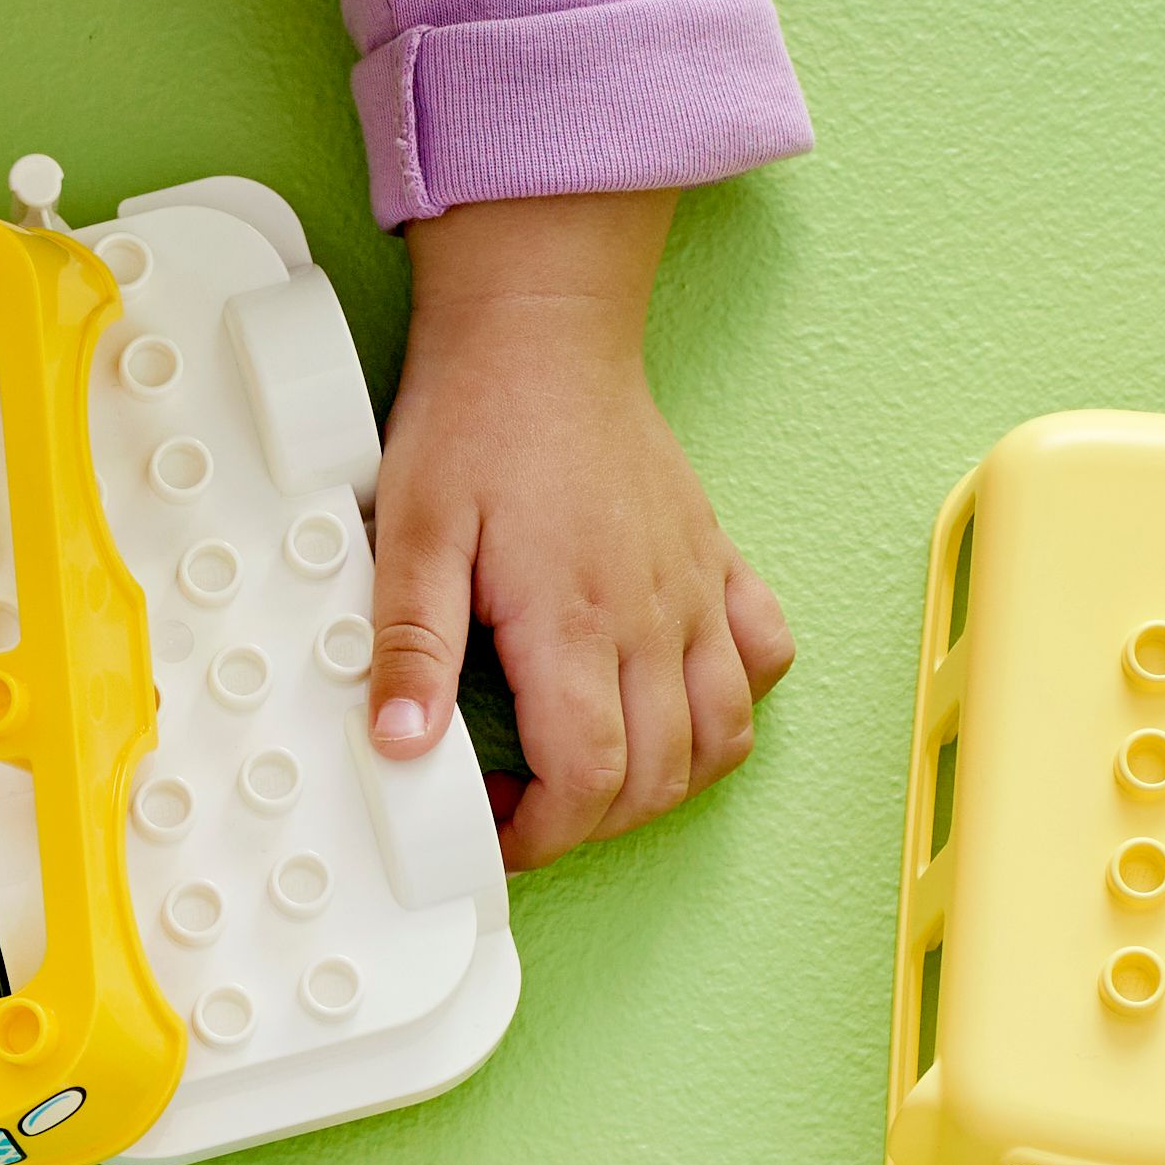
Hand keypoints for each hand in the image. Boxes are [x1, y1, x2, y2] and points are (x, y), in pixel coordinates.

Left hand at [367, 189, 791, 867]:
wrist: (540, 332)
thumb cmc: (476, 420)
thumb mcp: (413, 532)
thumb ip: (410, 644)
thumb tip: (400, 743)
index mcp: (574, 623)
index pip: (589, 778)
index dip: (544, 832)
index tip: (495, 827)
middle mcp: (653, 617)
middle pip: (658, 776)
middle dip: (592, 821)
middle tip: (523, 805)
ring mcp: (695, 591)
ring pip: (724, 734)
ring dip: (666, 781)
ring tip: (592, 770)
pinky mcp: (716, 559)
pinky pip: (764, 654)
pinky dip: (733, 701)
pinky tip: (675, 698)